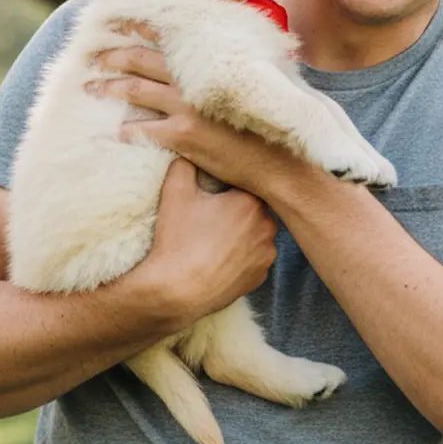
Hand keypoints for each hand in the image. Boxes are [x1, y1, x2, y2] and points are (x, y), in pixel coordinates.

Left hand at [87, 39, 303, 198]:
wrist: (278, 161)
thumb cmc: (271, 123)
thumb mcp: (257, 85)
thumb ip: (235, 68)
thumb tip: (224, 54)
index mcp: (209, 66)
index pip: (168, 38)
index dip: (140, 28)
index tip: (119, 22)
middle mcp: (195, 82)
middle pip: (143, 61)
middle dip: (114, 56)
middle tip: (94, 55)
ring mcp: (187, 108)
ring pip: (137, 91)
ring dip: (110, 88)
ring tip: (91, 87)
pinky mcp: (182, 136)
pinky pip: (144, 130)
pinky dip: (127, 130)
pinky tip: (115, 132)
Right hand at [136, 156, 278, 326]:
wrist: (176, 291)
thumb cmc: (177, 240)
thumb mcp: (175, 191)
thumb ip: (185, 163)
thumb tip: (190, 152)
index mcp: (251, 202)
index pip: (246, 185)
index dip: (228, 189)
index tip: (212, 196)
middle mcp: (267, 227)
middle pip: (253, 209)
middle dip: (236, 210)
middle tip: (210, 218)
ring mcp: (266, 255)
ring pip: (256, 234)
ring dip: (241, 234)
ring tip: (213, 240)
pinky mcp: (260, 278)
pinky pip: (254, 259)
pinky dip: (242, 257)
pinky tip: (220, 258)